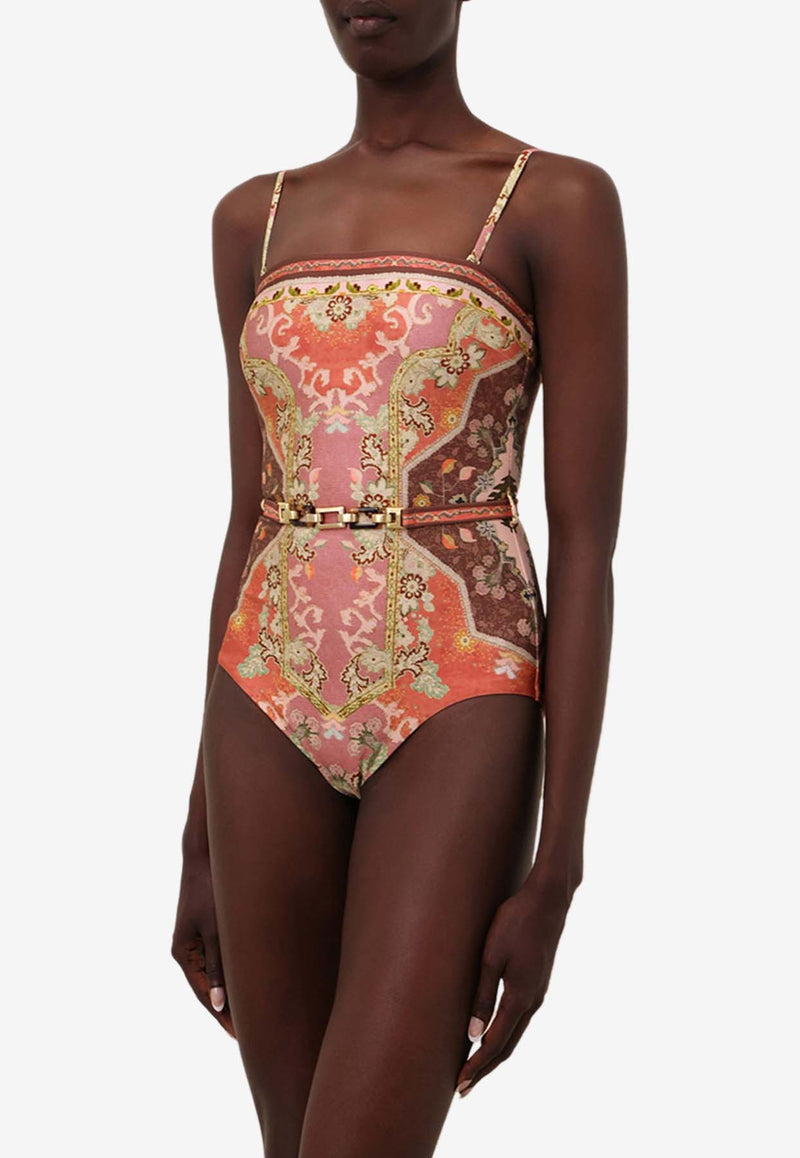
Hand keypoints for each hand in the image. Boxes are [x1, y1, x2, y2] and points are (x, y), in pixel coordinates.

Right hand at [171, 850, 235, 1037]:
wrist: (206, 854)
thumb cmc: (211, 888)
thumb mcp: (217, 928)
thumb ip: (217, 966)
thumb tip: (218, 1004)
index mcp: (184, 954)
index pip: (203, 996)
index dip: (222, 1017)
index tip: (240, 1037)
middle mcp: (187, 950)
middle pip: (208, 989)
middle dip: (228, 1009)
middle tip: (251, 1032)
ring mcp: (196, 940)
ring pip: (215, 974)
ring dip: (232, 991)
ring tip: (254, 1012)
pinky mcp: (207, 928)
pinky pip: (220, 958)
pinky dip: (232, 972)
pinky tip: (250, 980)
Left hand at [455, 880, 571, 1095]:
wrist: (549, 899)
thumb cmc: (516, 921)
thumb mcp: (491, 956)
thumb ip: (482, 995)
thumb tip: (473, 1034)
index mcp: (521, 997)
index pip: (495, 1043)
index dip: (476, 1066)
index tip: (459, 1085)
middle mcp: (532, 1001)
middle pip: (507, 1046)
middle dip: (485, 1068)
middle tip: (463, 1089)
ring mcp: (538, 992)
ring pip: (515, 1034)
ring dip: (495, 1053)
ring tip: (475, 1067)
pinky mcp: (537, 982)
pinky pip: (519, 1018)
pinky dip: (505, 1035)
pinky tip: (495, 1033)